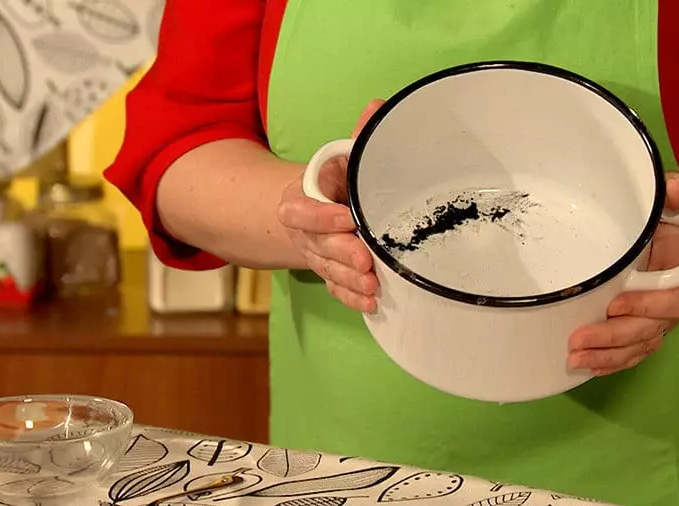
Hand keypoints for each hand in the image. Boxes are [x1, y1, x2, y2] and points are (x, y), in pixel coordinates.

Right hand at [277, 100, 384, 311]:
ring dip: (350, 280)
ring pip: (328, 270)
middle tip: (365, 260)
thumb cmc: (337, 181)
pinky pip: (336, 287)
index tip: (348, 218)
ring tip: (373, 287)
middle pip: (317, 245)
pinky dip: (351, 296)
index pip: (300, 210)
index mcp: (301, 198)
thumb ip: (359, 137)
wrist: (320, 207)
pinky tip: (370, 302)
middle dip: (341, 254)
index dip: (321, 217)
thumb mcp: (343, 157)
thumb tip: (377, 106)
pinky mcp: (329, 272)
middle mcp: (304, 231)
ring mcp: (316, 254)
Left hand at [567, 173, 678, 375]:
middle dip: (613, 338)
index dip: (646, 305)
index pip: (671, 298)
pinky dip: (614, 362)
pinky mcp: (646, 328)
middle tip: (578, 340)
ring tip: (575, 359)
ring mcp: (660, 320)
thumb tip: (671, 189)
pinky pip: (634, 352)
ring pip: (638, 346)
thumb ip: (677, 193)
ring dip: (608, 356)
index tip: (614, 305)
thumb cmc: (677, 220)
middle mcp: (673, 303)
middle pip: (648, 329)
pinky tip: (590, 367)